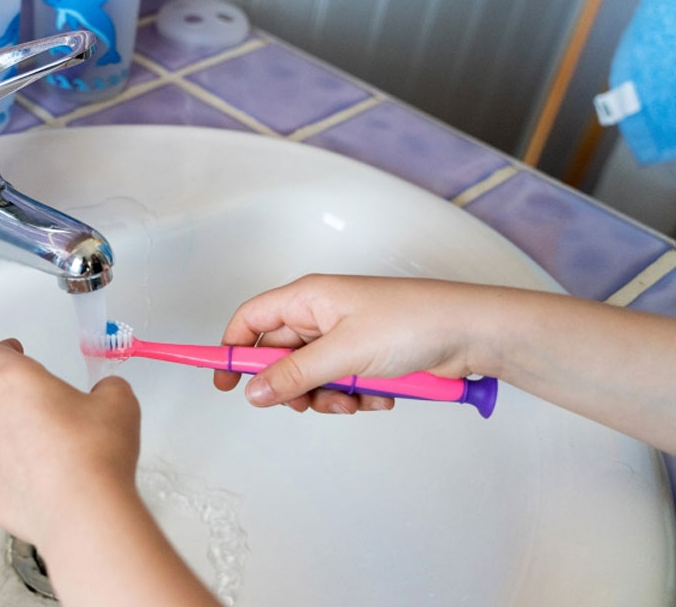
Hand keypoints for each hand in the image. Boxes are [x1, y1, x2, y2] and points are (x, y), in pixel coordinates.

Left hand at [0, 339, 140, 550]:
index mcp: (15, 381)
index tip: (15, 352)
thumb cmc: (98, 452)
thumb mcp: (119, 403)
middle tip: (19, 398)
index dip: (5, 351)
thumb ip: (107, 388)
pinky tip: (11, 477)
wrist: (84, 511)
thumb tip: (105, 393)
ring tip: (17, 441)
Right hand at [215, 274, 487, 413]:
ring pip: (311, 378)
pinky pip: (342, 385)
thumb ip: (293, 375)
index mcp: (307, 298)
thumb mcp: (343, 353)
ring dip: (329, 397)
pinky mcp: (367, 358)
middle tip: (308, 401)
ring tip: (356, 399)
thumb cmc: (413, 321)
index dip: (233, 350)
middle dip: (293, 386)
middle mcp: (321, 315)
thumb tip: (254, 392)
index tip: (226, 383)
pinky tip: (381, 396)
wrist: (472, 333)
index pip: (251, 320)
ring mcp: (345, 338)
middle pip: (280, 357)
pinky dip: (356, 397)